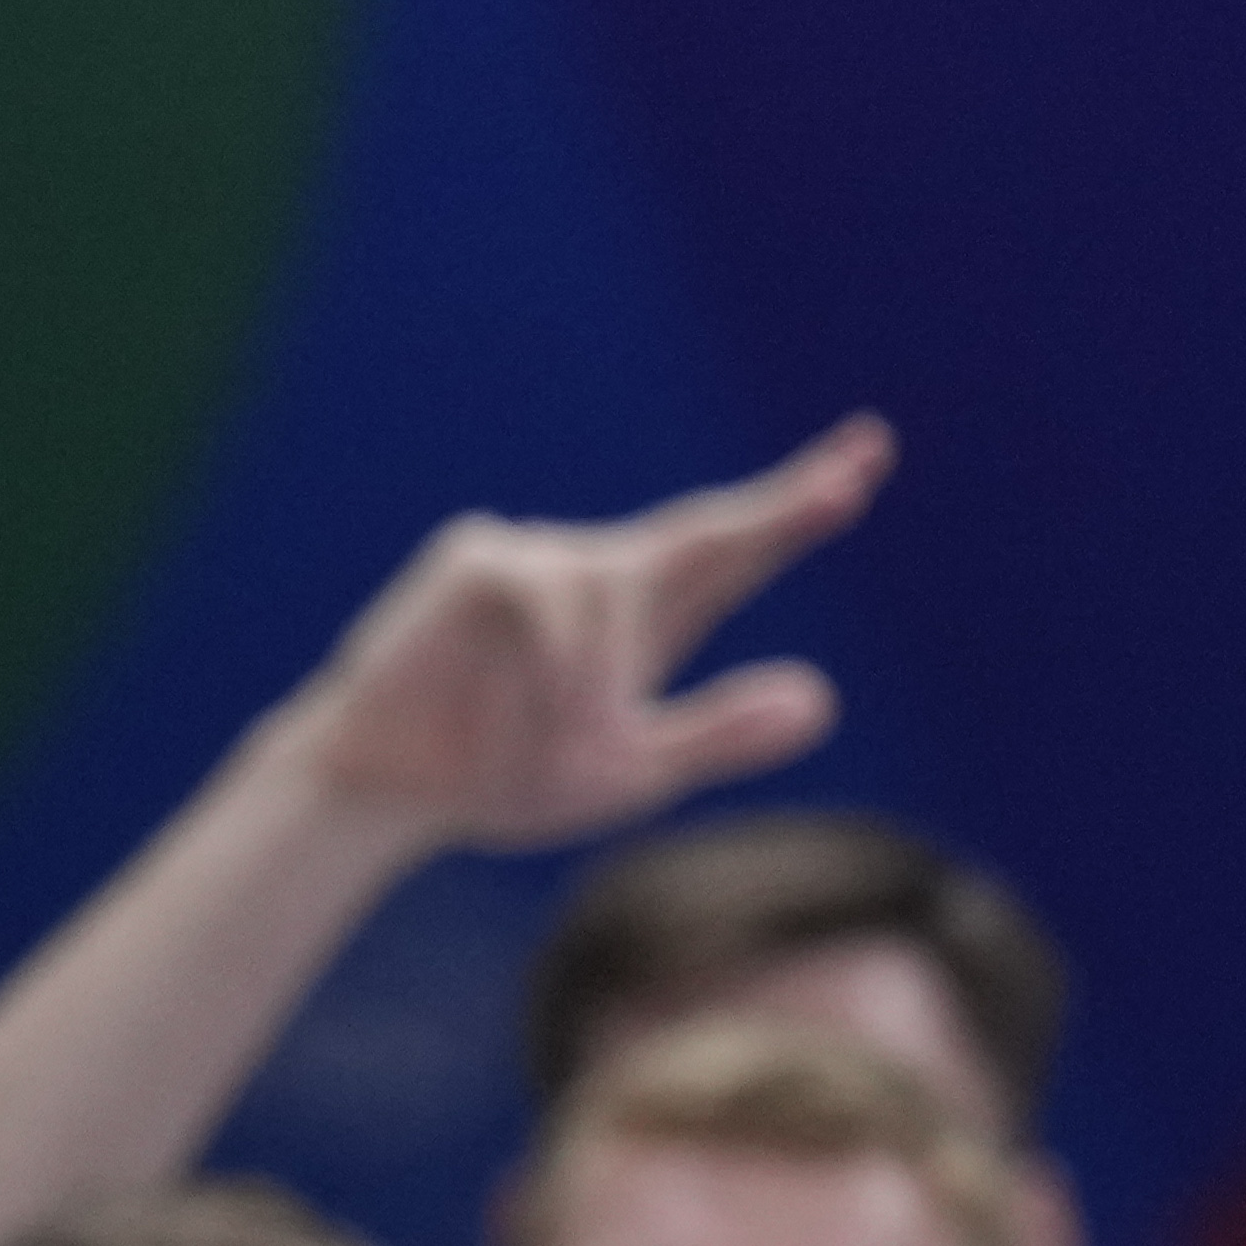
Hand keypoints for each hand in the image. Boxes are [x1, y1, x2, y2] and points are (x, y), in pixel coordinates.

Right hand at [221, 418, 892, 862]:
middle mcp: (602, 575)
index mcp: (647, 622)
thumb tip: (823, 698)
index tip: (866, 458)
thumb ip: (719, 735)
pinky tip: (511, 710)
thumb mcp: (627, 772)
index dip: (798, 504)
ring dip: (594, 692)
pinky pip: (550, 601)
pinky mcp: (480, 558)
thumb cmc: (495, 779)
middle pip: (706, 530)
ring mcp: (538, 557)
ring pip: (618, 599)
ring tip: (545, 747)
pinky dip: (550, 671)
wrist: (380, 788)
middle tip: (862, 465)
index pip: (736, 549)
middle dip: (783, 506)